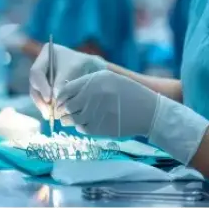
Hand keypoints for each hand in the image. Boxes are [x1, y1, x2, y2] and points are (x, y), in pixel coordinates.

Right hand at [29, 44, 106, 117]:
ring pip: (37, 93)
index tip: (50, 99)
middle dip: (40, 98)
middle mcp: (42, 64)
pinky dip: (47, 107)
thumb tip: (53, 97)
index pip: (37, 71)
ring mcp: (43, 76)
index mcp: (48, 53)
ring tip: (51, 116)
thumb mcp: (77, 69)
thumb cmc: (88, 65)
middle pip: (34, 83)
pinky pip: (42, 99)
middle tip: (49, 111)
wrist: (96, 69)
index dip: (41, 86)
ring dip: (42, 105)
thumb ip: (64, 81)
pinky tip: (53, 115)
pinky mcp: (47, 88)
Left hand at [57, 70, 208, 164]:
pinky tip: (88, 122)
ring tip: (73, 117)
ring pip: (72, 120)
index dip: (60, 97)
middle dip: (62, 110)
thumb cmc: (128, 91)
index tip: (61, 100)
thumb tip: (64, 90)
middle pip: (66, 106)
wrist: (148, 111)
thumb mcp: (108, 77)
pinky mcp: (100, 129)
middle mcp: (92, 96)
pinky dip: (81, 126)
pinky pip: (82, 129)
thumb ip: (86, 82)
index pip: (64, 91)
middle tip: (63, 111)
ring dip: (69, 119)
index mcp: (94, 81)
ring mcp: (95, 114)